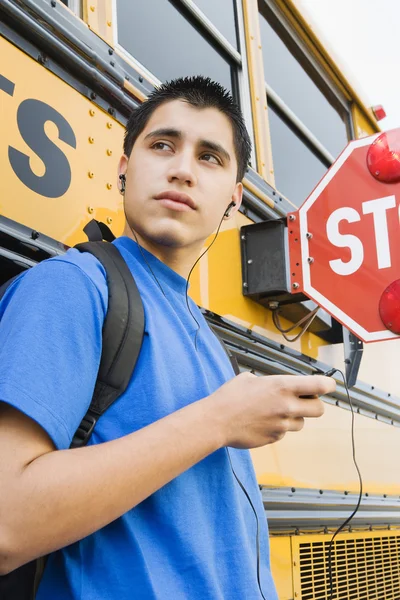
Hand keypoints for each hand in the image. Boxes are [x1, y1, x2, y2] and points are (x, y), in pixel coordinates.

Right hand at [210, 373, 334, 448]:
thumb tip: (275, 385)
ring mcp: (282, 425)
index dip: (328, 385)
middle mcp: (287, 406)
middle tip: (303, 400)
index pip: (319, 386)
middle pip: (319, 409)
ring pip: (301, 422)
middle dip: (314, 404)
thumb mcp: (250, 378)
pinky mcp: (275, 438)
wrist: (216, 421)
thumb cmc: (230, 396)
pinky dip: (278, 427)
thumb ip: (269, 382)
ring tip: (275, 411)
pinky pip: (284, 432)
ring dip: (294, 417)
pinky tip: (262, 422)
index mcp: (283, 386)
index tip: (328, 385)